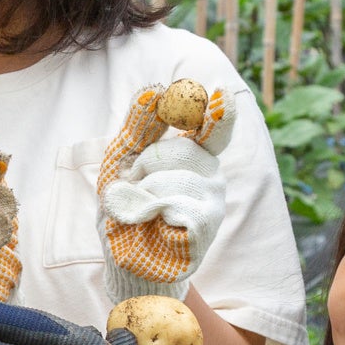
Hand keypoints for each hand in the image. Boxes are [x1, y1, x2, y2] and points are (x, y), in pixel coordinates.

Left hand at [98, 84, 233, 300]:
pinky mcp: (207, 225)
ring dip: (144, 194)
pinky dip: (152, 215)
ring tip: (144, 210)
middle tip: (137, 187)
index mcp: (194, 152)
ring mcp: (214, 199)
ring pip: (175, 180)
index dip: (219, 112)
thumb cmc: (126, 203)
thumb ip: (140, 124)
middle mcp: (211, 172)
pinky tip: (156, 225)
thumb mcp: (123, 158)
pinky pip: (177, 206)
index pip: (214, 126)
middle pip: (179, 150)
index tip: (221, 94)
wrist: (123, 253)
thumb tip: (154, 90)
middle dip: (145, 167)